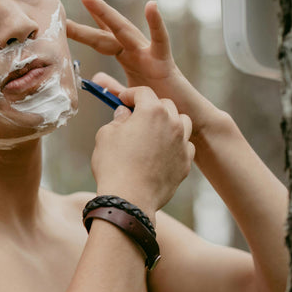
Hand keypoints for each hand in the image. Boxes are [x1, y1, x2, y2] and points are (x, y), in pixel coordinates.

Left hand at [67, 0, 217, 136]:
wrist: (184, 119)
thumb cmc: (159, 106)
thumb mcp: (129, 96)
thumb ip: (113, 86)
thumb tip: (96, 78)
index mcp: (128, 58)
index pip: (103, 40)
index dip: (85, 29)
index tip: (67, 17)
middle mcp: (136, 52)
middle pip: (108, 32)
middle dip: (93, 13)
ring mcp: (149, 54)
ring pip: (124, 30)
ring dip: (104, 13)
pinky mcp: (163, 62)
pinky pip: (160, 40)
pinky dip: (156, 23)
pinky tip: (151, 6)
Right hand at [91, 87, 194, 216]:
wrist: (129, 199)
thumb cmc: (114, 166)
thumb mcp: (106, 135)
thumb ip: (118, 119)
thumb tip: (125, 114)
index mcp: (152, 111)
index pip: (143, 92)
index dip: (130, 94)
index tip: (123, 100)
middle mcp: (172, 123)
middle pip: (165, 105)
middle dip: (151, 107)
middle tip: (137, 117)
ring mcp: (182, 144)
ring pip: (182, 123)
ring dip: (170, 123)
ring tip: (155, 132)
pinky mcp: (185, 163)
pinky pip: (185, 146)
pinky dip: (176, 144)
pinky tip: (162, 152)